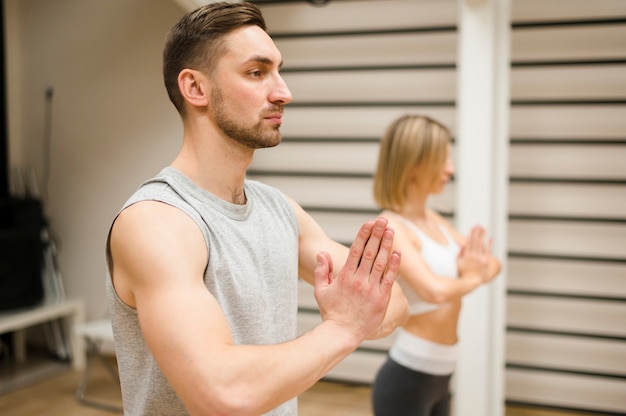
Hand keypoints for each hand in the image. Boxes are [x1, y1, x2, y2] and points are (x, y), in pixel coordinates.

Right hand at [313, 217, 400, 342]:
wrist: (342, 333)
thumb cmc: (331, 312)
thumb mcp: (321, 290)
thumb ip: (322, 270)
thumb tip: (322, 253)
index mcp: (345, 277)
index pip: (355, 250)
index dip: (363, 235)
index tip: (369, 222)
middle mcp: (359, 280)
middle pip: (369, 252)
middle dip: (377, 234)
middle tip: (383, 220)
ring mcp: (371, 289)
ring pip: (380, 262)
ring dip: (386, 245)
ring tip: (391, 230)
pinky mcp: (381, 298)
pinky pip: (389, 279)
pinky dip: (394, 265)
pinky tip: (398, 252)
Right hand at [457, 225, 491, 282]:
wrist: (471, 281)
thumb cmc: (463, 272)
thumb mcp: (458, 262)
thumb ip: (460, 253)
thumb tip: (463, 244)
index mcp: (466, 255)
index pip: (469, 241)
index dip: (471, 233)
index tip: (473, 227)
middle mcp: (473, 255)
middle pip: (475, 241)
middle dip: (477, 232)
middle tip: (478, 225)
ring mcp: (480, 258)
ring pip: (481, 244)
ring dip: (482, 236)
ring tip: (484, 229)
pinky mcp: (485, 261)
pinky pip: (487, 251)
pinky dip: (489, 244)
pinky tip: (490, 238)